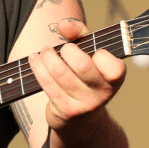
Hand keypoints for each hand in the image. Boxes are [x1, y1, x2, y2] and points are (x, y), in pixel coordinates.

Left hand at [28, 18, 125, 141]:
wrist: (82, 122)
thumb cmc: (85, 78)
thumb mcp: (89, 54)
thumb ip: (80, 34)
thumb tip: (64, 25)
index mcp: (114, 79)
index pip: (114, 67)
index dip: (101, 56)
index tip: (92, 51)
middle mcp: (103, 94)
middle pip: (82, 65)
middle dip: (68, 50)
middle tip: (63, 48)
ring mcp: (84, 104)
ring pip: (60, 73)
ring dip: (48, 56)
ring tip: (45, 51)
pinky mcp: (65, 111)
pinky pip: (47, 84)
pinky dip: (37, 67)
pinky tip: (34, 59)